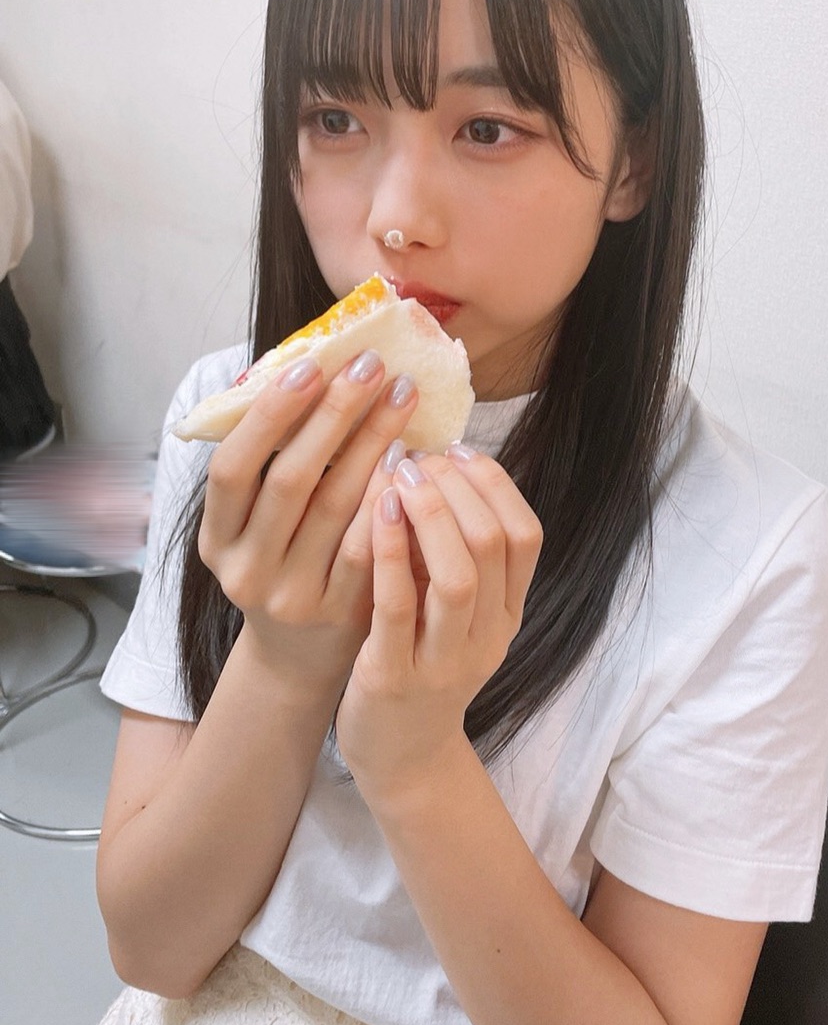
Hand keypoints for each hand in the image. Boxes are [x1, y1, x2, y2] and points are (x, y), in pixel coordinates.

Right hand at [197, 352, 418, 693]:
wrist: (299, 659)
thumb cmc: (285, 564)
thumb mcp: (258, 526)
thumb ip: (272, 468)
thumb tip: (308, 372)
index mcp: (216, 539)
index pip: (232, 469)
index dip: (268, 416)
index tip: (309, 365)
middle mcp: (247, 569)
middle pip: (291, 480)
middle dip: (333, 415)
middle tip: (370, 365)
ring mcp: (293, 595)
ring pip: (336, 508)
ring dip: (371, 444)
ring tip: (401, 397)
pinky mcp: (339, 613)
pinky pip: (370, 546)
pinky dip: (390, 498)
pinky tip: (413, 459)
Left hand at [335, 445, 542, 803]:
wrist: (402, 759)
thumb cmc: (422, 665)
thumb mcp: (457, 614)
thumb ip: (457, 555)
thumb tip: (440, 467)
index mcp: (507, 614)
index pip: (526, 536)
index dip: (495, 484)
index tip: (457, 450)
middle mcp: (486, 637)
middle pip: (494, 546)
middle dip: (458, 488)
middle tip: (420, 458)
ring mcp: (443, 661)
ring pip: (457, 577)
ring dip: (430, 514)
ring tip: (402, 475)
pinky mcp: (394, 677)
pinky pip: (398, 608)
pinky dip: (390, 553)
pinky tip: (374, 512)